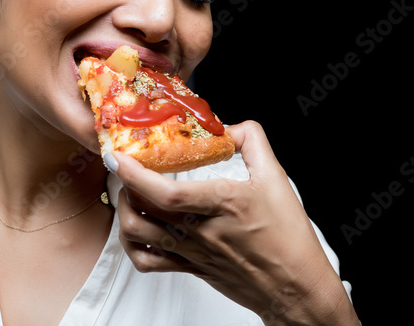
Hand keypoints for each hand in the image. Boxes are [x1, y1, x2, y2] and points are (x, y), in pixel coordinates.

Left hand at [107, 121, 358, 325]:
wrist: (295, 285)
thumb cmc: (289, 236)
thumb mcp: (277, 178)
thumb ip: (253, 142)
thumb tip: (230, 127)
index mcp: (223, 204)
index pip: (166, 192)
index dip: (135, 174)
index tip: (118, 157)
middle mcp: (201, 230)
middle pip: (142, 211)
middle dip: (124, 186)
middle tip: (125, 168)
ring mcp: (193, 252)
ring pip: (137, 236)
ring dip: (124, 211)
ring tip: (129, 194)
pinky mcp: (191, 269)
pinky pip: (147, 262)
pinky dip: (132, 245)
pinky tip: (137, 230)